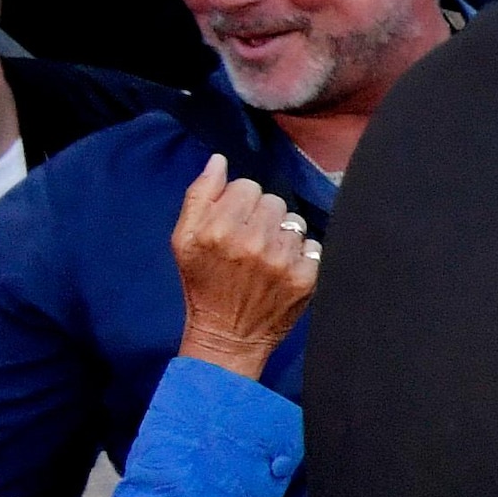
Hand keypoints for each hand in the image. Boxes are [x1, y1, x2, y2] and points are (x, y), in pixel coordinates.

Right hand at [166, 159, 319, 373]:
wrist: (227, 335)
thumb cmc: (203, 284)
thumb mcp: (184, 240)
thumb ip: (199, 196)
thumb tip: (218, 161)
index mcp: (218, 230)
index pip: (247, 186)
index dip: (240, 202)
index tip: (234, 221)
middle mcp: (252, 242)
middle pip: (273, 200)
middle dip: (261, 216)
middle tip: (249, 241)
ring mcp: (282, 260)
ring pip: (294, 221)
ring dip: (282, 234)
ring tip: (265, 256)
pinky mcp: (305, 277)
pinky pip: (313, 244)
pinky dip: (301, 254)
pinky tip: (282, 269)